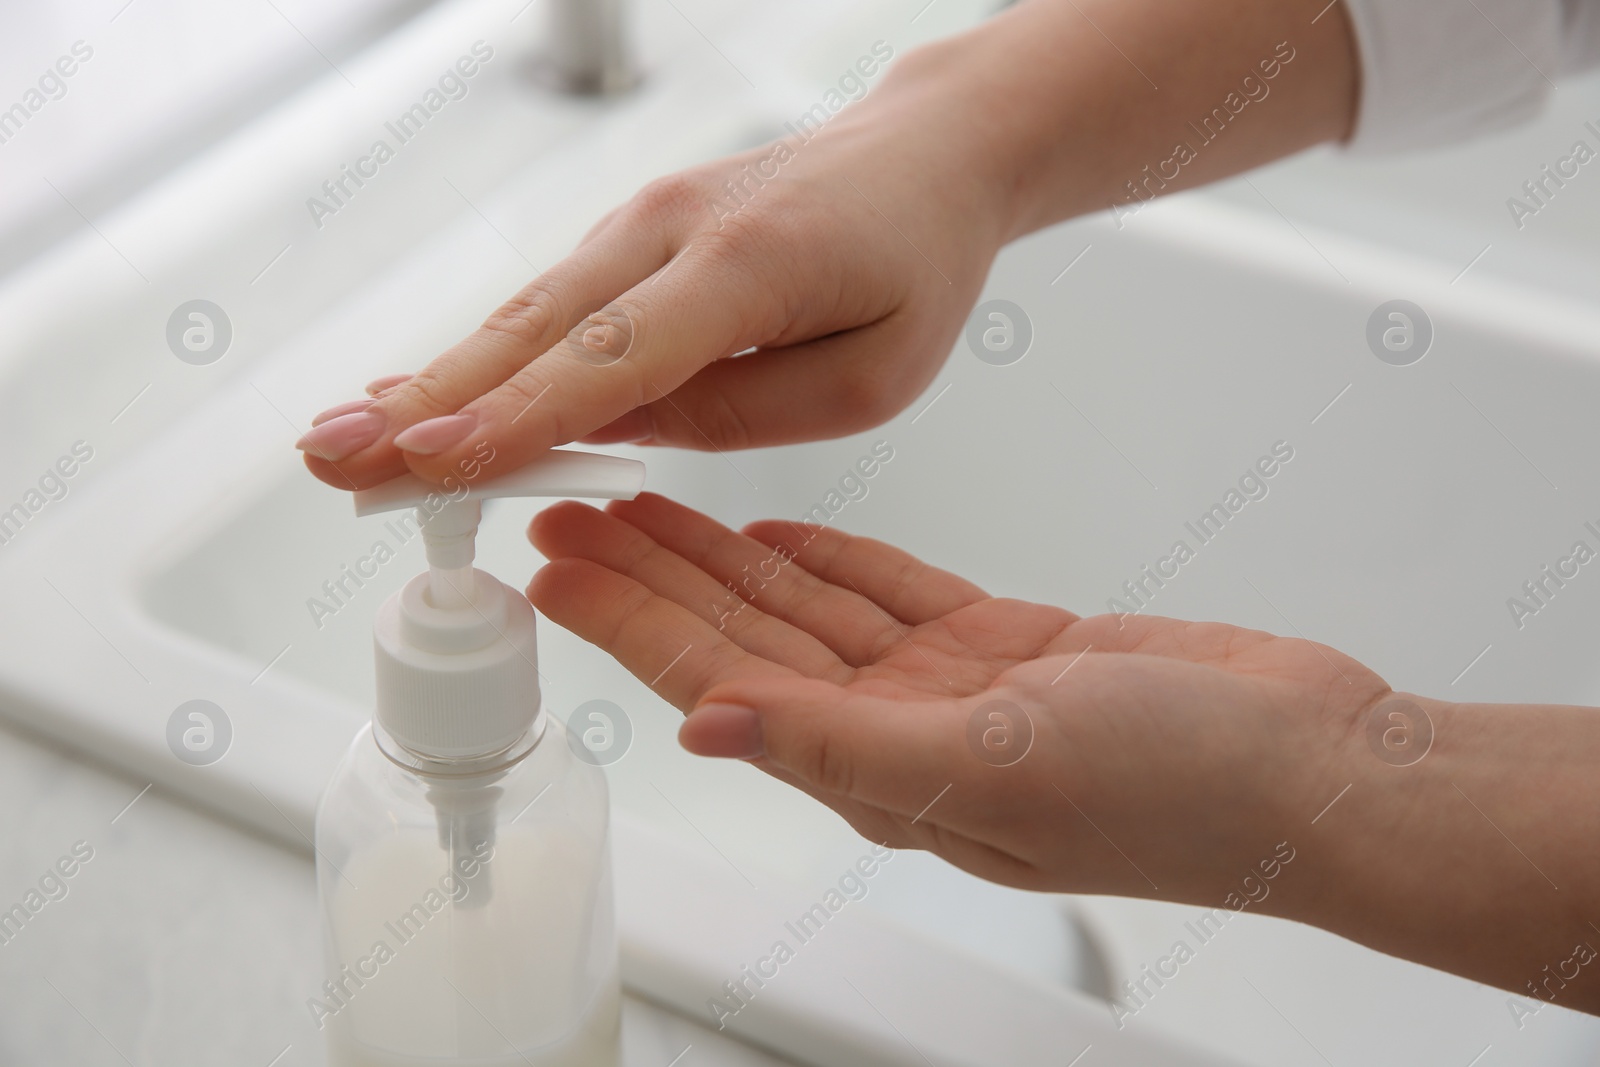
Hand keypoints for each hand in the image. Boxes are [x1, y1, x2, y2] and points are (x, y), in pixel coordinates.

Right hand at [298, 53, 1011, 489]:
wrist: (925, 154)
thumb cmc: (914, 263)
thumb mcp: (870, 375)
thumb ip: (746, 410)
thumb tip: (627, 432)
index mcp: (747, 267)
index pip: (615, 356)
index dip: (519, 416)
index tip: (433, 461)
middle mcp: (673, 229)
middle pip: (534, 328)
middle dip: (427, 402)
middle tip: (333, 461)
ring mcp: (641, 221)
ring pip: (524, 315)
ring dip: (432, 382)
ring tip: (343, 441)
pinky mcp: (631, 234)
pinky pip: (548, 305)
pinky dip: (480, 356)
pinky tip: (417, 396)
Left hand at [526, 493, 1389, 903]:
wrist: (1315, 764)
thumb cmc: (1183, 789)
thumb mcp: (1002, 767)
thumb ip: (847, 746)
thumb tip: (711, 730)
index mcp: (883, 773)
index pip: (719, 685)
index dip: (629, 625)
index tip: (553, 570)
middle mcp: (900, 732)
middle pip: (743, 639)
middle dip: (651, 577)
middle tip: (568, 513)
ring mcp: (952, 689)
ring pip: (805, 609)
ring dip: (723, 557)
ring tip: (644, 503)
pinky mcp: (1005, 647)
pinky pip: (889, 595)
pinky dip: (829, 560)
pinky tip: (772, 533)